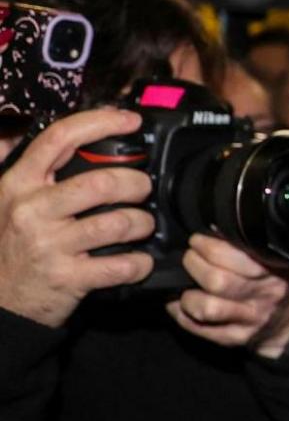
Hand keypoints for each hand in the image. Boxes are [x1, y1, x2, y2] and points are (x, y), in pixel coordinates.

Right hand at [0, 108, 155, 326]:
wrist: (1, 300)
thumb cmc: (15, 245)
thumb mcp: (9, 200)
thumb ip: (31, 168)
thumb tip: (57, 133)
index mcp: (18, 184)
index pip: (59, 139)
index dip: (100, 122)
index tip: (131, 120)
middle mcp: (31, 210)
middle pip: (102, 183)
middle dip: (137, 184)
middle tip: (144, 189)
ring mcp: (49, 245)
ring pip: (118, 223)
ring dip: (143, 223)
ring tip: (143, 225)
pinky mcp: (68, 277)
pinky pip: (122, 265)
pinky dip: (141, 262)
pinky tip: (140, 260)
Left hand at [166, 233, 288, 357]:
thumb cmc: (283, 283)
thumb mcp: (280, 258)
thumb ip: (254, 245)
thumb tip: (216, 229)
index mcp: (274, 270)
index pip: (233, 254)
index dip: (207, 245)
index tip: (198, 241)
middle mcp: (263, 295)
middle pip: (216, 280)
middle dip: (193, 264)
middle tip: (190, 258)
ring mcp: (250, 319)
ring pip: (206, 308)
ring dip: (187, 296)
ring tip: (186, 286)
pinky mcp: (237, 338)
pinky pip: (200, 329)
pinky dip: (182, 315)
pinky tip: (181, 305)